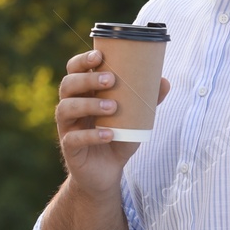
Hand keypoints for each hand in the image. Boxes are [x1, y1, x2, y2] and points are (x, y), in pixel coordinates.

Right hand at [55, 48, 170, 195]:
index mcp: (84, 93)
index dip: (82, 60)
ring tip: (112, 107)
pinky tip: (108, 135)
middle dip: (87, 79)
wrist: (107, 172)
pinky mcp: (69, 148)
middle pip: (68, 85)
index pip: (74, 69)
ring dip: (89, 105)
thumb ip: (147, 100)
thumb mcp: (135, 118)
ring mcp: (68, 127)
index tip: (99, 56)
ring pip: (66, 108)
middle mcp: (71, 106)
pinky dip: (91, 135)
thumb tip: (164, 80)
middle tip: (110, 80)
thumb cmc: (118, 137)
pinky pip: (73, 139)